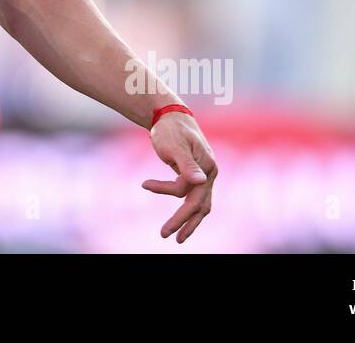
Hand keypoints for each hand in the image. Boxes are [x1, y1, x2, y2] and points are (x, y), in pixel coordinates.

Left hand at [142, 112, 216, 243]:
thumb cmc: (171, 129)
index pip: (189, 189)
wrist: (171, 116)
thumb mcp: (175, 145)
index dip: (166, 190)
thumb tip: (200, 182)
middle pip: (199, 204)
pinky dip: (187, 210)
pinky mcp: (197, 177)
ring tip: (177, 237)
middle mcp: (210, 173)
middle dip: (183, 221)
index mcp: (207, 166)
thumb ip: (187, 164)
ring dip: (190, 222)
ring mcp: (205, 176)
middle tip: (165, 235)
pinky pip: (194, 198)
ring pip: (201, 205)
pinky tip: (178, 219)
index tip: (144, 183)